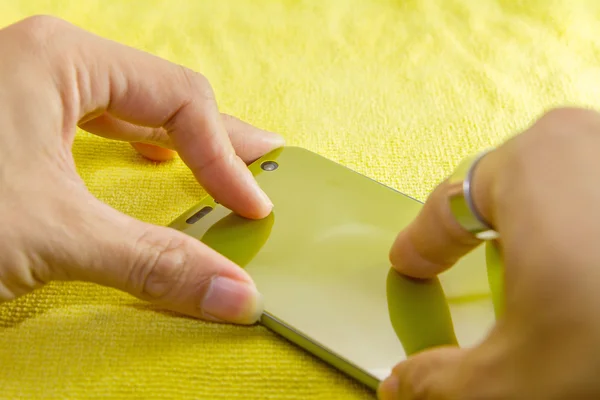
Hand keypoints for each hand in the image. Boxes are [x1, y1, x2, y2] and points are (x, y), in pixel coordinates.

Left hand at [0, 16, 283, 323]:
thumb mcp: (53, 236)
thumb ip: (153, 264)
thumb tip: (236, 297)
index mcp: (61, 60)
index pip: (179, 101)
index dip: (224, 158)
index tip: (249, 210)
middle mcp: (46, 61)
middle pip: (162, 93)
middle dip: (218, 135)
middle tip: (265, 159)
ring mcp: (26, 88)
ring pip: (132, 106)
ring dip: (184, 139)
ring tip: (221, 160)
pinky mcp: (14, 122)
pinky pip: (99, 122)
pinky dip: (139, 144)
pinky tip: (153, 159)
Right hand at [380, 108, 599, 398]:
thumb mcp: (516, 382)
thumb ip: (441, 385)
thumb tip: (401, 388)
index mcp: (530, 162)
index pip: (447, 205)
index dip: (422, 242)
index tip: (409, 265)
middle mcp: (587, 138)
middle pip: (504, 192)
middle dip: (483, 236)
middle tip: (477, 278)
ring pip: (560, 190)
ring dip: (541, 236)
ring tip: (552, 286)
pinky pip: (598, 197)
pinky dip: (589, 233)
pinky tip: (596, 278)